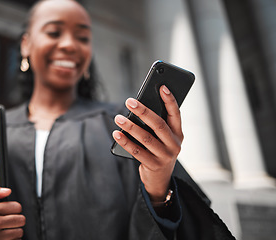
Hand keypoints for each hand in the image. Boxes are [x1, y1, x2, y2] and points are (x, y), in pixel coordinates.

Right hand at [0, 186, 25, 239]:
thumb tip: (8, 191)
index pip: (17, 207)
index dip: (15, 208)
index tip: (9, 210)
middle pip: (20, 220)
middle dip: (17, 219)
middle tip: (9, 220)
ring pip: (19, 232)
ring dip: (15, 230)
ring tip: (7, 228)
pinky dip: (13, 239)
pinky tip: (5, 236)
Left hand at [112, 85, 182, 202]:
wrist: (160, 179)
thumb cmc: (159, 150)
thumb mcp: (164, 138)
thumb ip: (156, 124)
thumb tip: (138, 108)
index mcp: (179, 133)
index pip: (176, 114)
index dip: (170, 100)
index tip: (162, 87)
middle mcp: (175, 144)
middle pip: (158, 125)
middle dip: (143, 111)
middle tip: (129, 101)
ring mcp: (165, 156)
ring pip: (146, 138)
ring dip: (130, 126)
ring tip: (118, 118)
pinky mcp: (153, 165)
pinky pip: (137, 152)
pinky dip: (125, 142)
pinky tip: (116, 133)